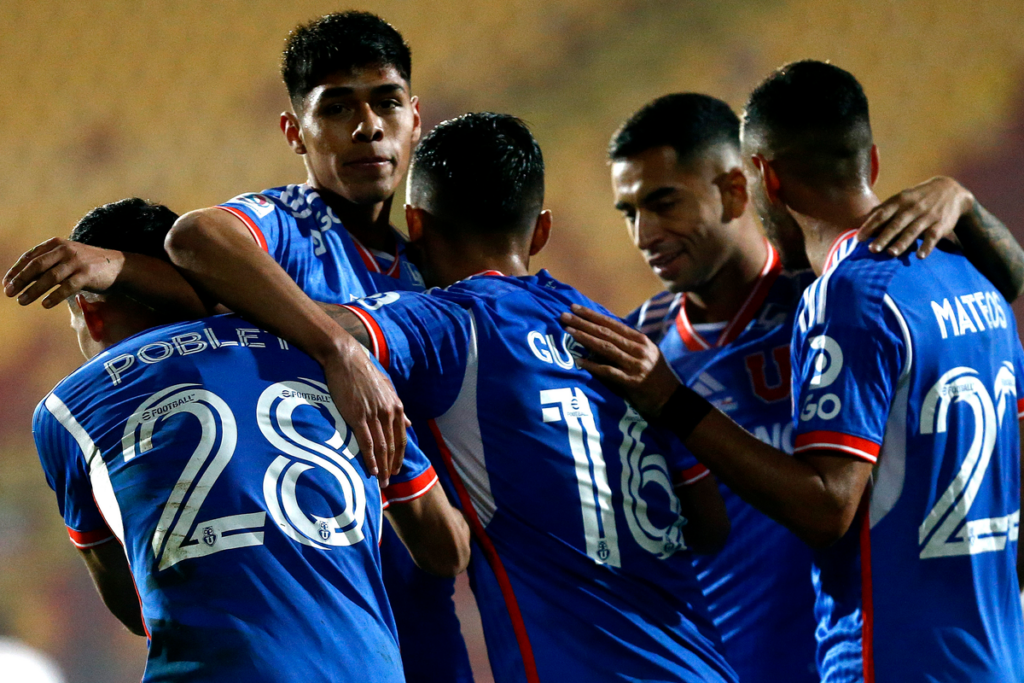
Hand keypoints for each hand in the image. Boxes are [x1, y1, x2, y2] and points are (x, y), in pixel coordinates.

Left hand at [4, 238, 124, 307]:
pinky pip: (67, 287)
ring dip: (33, 291)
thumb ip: (48, 264)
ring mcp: (77, 262)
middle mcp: (66, 251)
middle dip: (20, 280)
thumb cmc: (88, 265)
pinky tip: (45, 304)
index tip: (6, 283)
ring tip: (22, 301)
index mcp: (57, 245)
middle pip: (37, 266)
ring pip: (50, 277)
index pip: (30, 257)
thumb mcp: (67, 258)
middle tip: (8, 292)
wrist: (119, 266)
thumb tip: (22, 279)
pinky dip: (54, 296)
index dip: (16, 271)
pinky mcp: (87, 274)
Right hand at [322, 343, 407, 487]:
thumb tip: (408, 424)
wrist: (345, 359)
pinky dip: (370, 459)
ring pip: (382, 447)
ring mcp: (374, 415)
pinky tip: (371, 470)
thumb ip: (397, 409)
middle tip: (389, 482)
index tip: (396, 469)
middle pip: (393, 446)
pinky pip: (367, 442)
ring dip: (382, 467)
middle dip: (391, 466)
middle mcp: (388, 412)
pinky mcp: (357, 416)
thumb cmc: (363, 373)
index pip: (401, 437)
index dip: (399, 456)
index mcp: (396, 406)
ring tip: (381, 481)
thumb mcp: (386, 389)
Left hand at [559, 304, 679, 416]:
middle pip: (606, 333)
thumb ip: (627, 344)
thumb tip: (601, 334)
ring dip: (585, 338)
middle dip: (583, 323)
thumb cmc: (655, 376)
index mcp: (641, 340)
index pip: (612, 323)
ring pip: (606, 348)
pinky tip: (578, 361)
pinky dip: (592, 366)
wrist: (673, 400)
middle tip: (564, 316)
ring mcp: (635, 365)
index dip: (592, 315)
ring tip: (568, 331)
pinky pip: (608, 371)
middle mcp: (639, 349)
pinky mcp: (632, 382)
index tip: (575, 308)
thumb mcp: (645, 354)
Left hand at [856, 176, 973, 258]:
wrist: (951, 190)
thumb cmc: (918, 198)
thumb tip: (861, 220)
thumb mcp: (901, 197)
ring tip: (891, 253)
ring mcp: (927, 216)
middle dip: (884, 237)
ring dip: (902, 243)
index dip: (870, 226)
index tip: (858, 238)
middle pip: (896, 224)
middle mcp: (913, 208)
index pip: (882, 214)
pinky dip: (927, 246)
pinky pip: (933, 236)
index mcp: (900, 201)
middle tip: (872, 250)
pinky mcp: (941, 224)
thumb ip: (883, 209)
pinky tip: (920, 256)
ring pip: (913, 231)